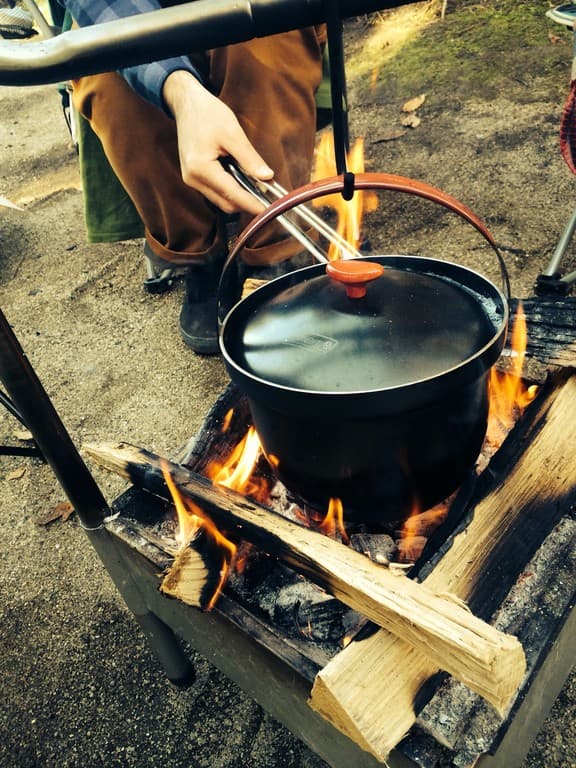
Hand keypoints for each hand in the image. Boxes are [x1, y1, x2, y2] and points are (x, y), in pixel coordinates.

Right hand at [162, 70, 273, 214]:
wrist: (187, 104)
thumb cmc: (207, 113)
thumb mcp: (233, 133)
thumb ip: (250, 158)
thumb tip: (267, 177)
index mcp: (200, 168)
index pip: (232, 195)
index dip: (252, 204)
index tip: (270, 209)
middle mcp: (193, 179)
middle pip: (226, 204)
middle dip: (247, 202)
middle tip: (268, 196)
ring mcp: (192, 180)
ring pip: (221, 200)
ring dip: (239, 197)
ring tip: (257, 185)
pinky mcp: (194, 178)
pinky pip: (216, 192)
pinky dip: (231, 190)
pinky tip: (242, 179)